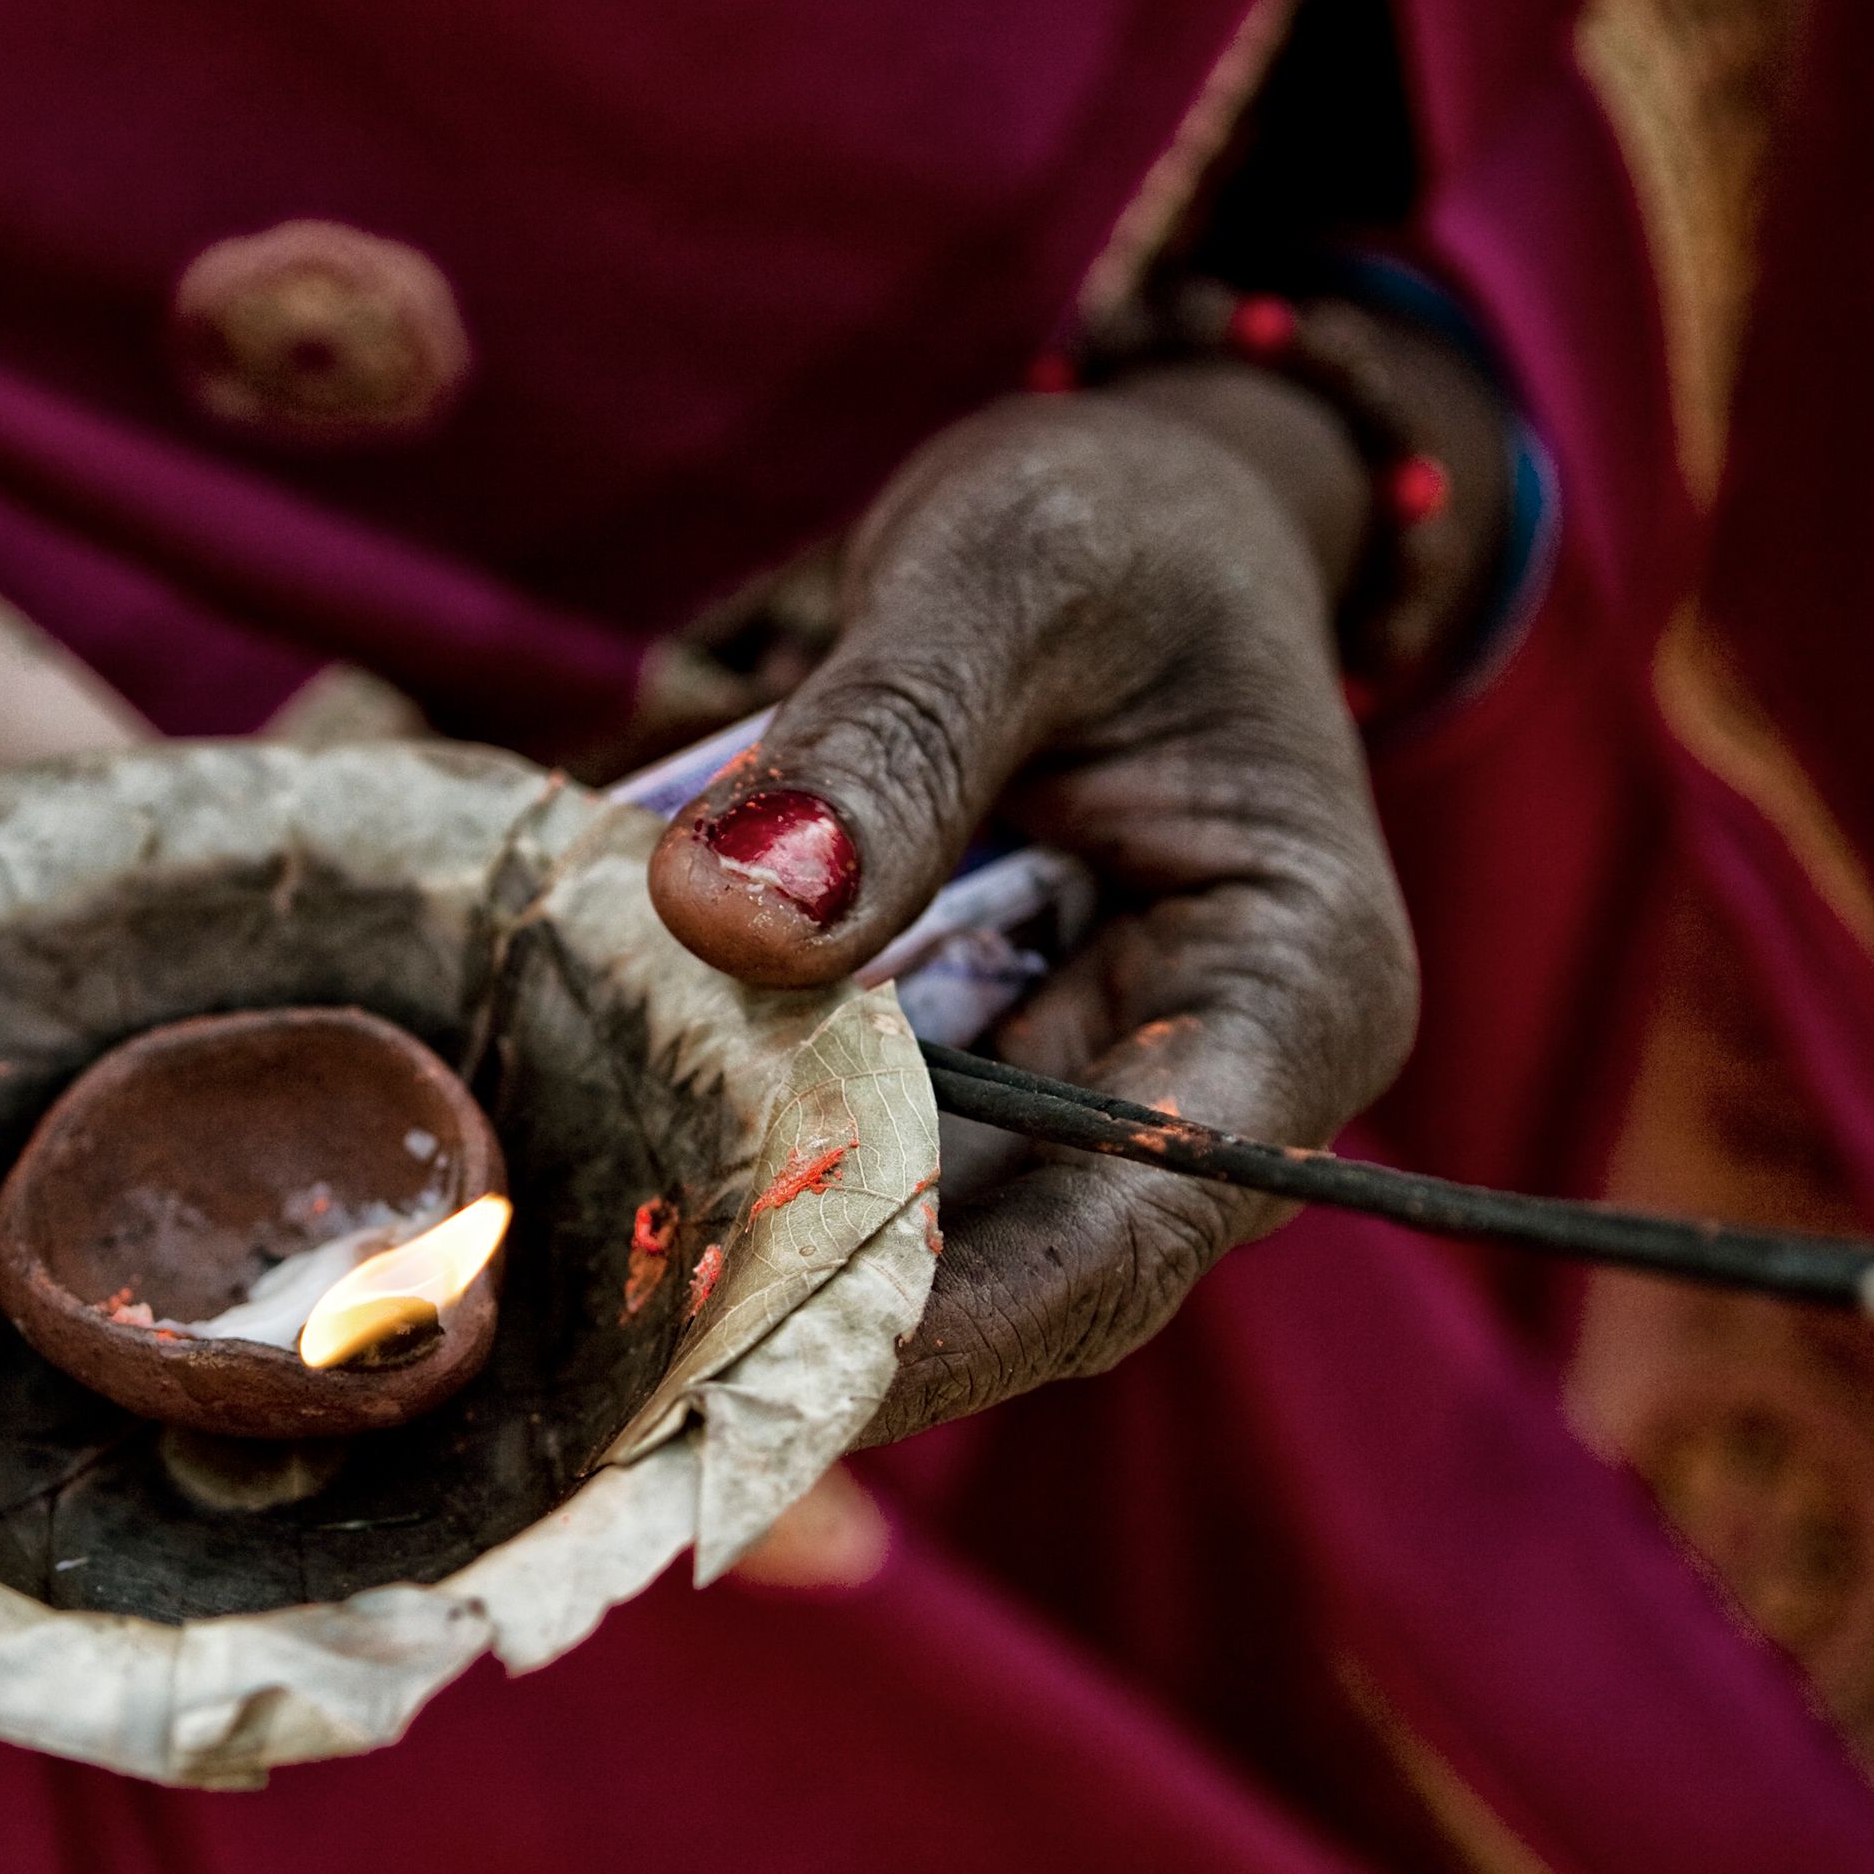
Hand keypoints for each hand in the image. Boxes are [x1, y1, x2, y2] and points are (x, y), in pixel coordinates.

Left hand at [649, 359, 1451, 1443]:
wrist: (1140, 514)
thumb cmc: (1123, 523)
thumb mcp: (1011, 570)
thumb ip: (885, 733)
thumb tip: (728, 915)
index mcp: (1298, 993)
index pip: (1135, 1223)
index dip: (954, 1322)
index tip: (755, 1359)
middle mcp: (1221, 1096)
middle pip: (1018, 1281)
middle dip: (818, 1318)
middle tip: (604, 1352)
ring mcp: (1096, 1109)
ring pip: (924, 1255)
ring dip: (758, 1258)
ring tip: (574, 1289)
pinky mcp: (988, 1095)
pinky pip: (861, 1173)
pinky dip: (742, 1168)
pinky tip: (596, 1171)